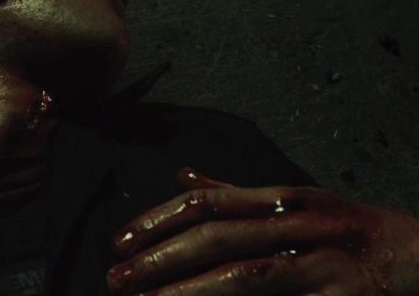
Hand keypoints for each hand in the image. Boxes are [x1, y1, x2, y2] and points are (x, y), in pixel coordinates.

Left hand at [105, 167, 418, 294]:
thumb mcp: (293, 199)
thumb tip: (181, 176)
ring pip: (244, 276)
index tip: (121, 241)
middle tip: (117, 278)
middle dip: (161, 258)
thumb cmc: (344, 227)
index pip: (206, 202)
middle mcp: (296, 223)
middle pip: (216, 237)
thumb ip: (234, 192)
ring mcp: (319, 263)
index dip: (159, 220)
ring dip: (188, 292)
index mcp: (280, 197)